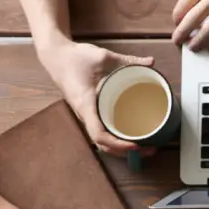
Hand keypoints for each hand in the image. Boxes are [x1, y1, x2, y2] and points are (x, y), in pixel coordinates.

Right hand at [36, 39, 155, 155]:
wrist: (56, 56)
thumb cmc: (75, 57)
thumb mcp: (103, 56)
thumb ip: (129, 61)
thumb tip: (151, 62)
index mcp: (86, 104)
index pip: (99, 134)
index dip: (118, 144)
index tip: (137, 145)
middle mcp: (85, 114)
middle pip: (103, 144)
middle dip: (126, 152)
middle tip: (151, 149)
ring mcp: (86, 115)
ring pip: (103, 141)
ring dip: (122, 148)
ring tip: (146, 147)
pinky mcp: (89, 112)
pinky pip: (102, 131)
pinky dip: (117, 138)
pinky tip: (133, 136)